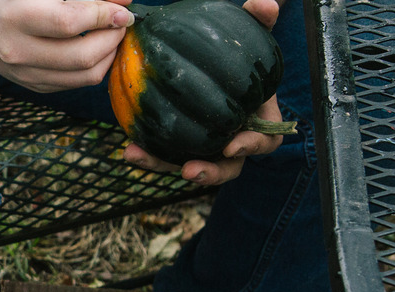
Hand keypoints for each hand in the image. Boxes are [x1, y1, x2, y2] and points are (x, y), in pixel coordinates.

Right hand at [0, 0, 135, 92]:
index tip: (124, 11)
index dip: (104, 16)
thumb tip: (124, 1)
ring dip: (108, 56)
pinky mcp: (33, 86)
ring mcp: (24, 74)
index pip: (69, 23)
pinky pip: (75, 84)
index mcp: (15, 19)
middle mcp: (17, 52)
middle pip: (81, 56)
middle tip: (121, 23)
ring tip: (111, 36)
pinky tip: (95, 49)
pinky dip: (94, 67)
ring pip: (83, 76)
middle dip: (112, 39)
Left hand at [123, 0, 285, 185]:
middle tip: (189, 169)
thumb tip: (265, 3)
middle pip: (228, 167)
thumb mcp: (248, 37)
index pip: (265, 140)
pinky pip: (164, 157)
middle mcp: (233, 139)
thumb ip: (258, 22)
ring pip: (190, 167)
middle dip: (211, 173)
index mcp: (258, 119)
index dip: (252, 145)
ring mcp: (206, 148)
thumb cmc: (236, 56)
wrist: (207, 64)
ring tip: (141, 157)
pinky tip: (129, 149)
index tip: (231, 146)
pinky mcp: (179, 149)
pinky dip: (147, 156)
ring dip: (165, 166)